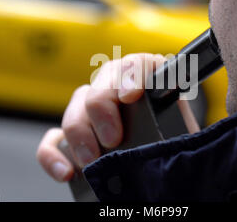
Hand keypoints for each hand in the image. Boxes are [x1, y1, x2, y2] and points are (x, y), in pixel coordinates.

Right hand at [36, 53, 199, 181]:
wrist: (167, 169)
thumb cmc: (177, 152)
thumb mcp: (183, 139)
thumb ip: (176, 132)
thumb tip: (168, 144)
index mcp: (150, 84)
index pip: (138, 65)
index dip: (132, 75)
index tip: (130, 96)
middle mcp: (118, 91)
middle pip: (101, 83)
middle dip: (101, 108)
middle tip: (112, 139)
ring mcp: (93, 112)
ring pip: (76, 105)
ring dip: (79, 132)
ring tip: (91, 161)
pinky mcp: (74, 137)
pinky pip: (54, 139)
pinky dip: (53, 153)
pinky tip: (65, 171)